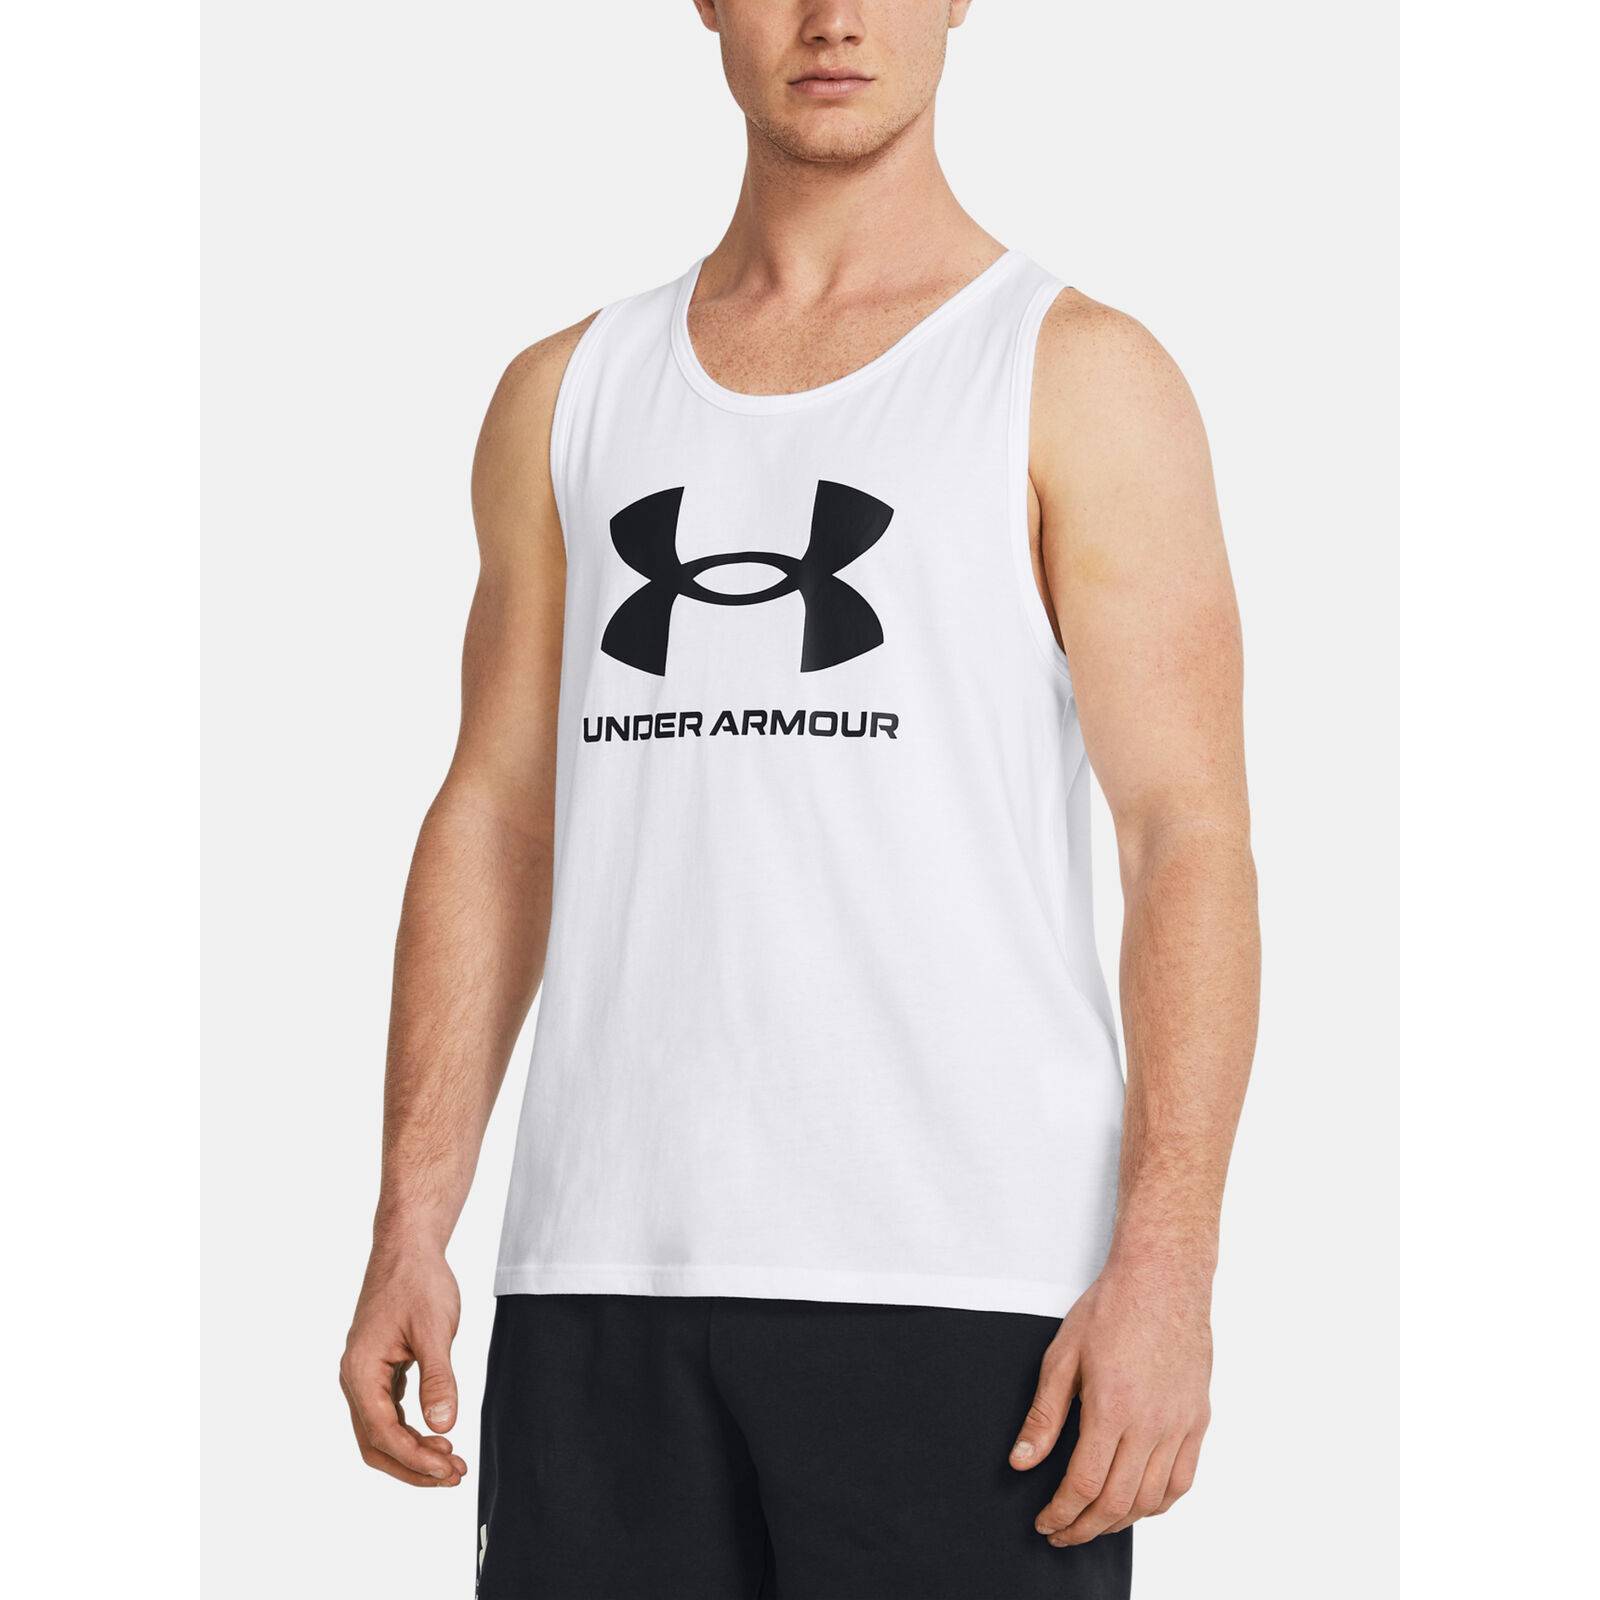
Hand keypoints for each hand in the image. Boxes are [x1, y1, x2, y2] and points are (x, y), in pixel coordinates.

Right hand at [340, 1240, 468, 1487]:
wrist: (407, 1247)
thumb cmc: (418, 1281)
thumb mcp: (435, 1329)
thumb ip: (438, 1378)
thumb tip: (444, 1425)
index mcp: (361, 1370)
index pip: (382, 1433)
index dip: (414, 1458)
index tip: (447, 1469)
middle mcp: (355, 1377)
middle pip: (375, 1442)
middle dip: (412, 1465)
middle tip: (453, 1476)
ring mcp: (364, 1373)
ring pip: (380, 1430)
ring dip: (412, 1450)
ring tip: (450, 1462)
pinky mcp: (378, 1367)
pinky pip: (386, 1412)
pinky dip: (409, 1429)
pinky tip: (436, 1434)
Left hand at [1009, 1261, 1211, 1544]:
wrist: (1162, 1278)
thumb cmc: (1110, 1309)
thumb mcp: (1062, 1356)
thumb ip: (1044, 1415)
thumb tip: (1021, 1461)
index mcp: (1112, 1408)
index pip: (1084, 1485)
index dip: (1061, 1513)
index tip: (1044, 1523)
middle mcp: (1151, 1424)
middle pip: (1118, 1502)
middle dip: (1084, 1527)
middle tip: (1062, 1532)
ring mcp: (1180, 1424)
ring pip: (1152, 1499)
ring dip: (1120, 1522)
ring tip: (1093, 1523)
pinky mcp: (1198, 1419)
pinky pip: (1183, 1481)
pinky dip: (1159, 1504)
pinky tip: (1138, 1506)